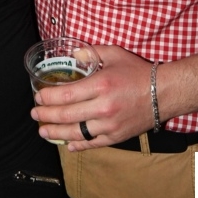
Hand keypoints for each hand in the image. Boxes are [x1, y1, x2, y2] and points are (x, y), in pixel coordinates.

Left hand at [31, 46, 153, 151]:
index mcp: (101, 85)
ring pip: (77, 132)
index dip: (49, 98)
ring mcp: (109, 124)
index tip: (38, 97)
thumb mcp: (114, 53)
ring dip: (56, 133)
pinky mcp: (116, 136)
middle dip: (47, 116)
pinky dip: (78, 144)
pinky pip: (92, 143)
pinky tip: (68, 144)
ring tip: (43, 131)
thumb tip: (73, 56)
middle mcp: (103, 107)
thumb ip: (91, 53)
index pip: (67, 94)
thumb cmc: (137, 71)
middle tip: (34, 115)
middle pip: (67, 115)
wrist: (163, 92)